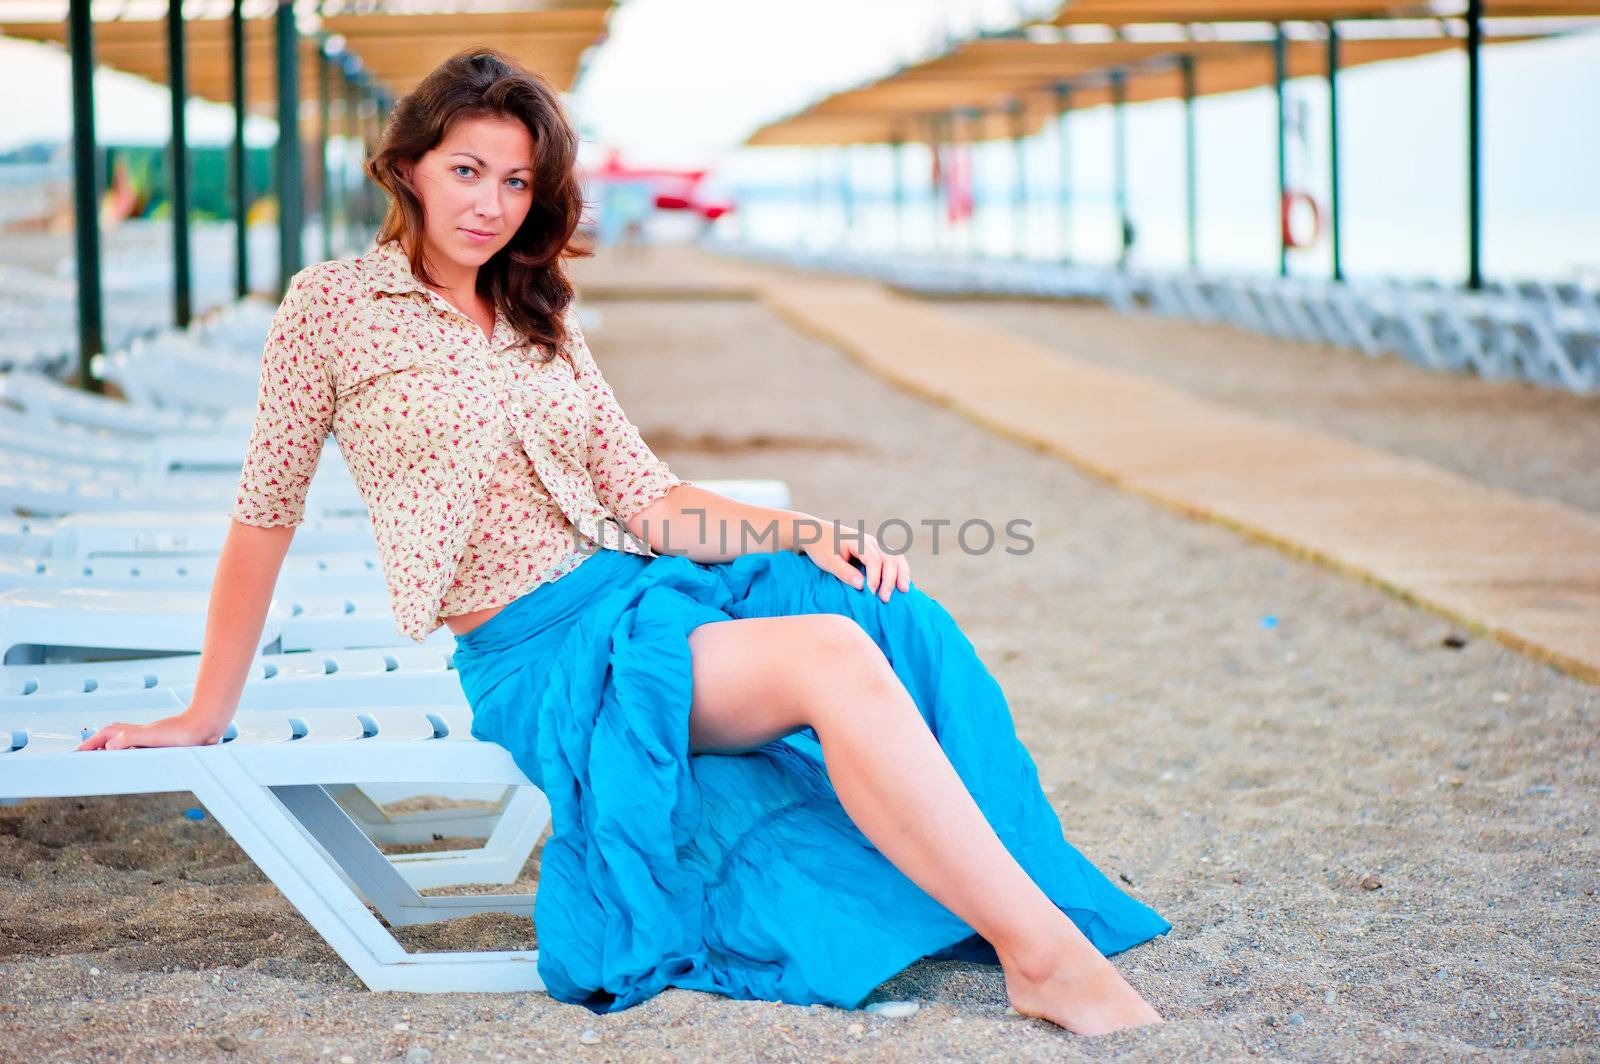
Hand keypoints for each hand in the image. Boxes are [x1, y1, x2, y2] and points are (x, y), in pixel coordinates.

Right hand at [76, 712, 226, 751]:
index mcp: (135, 732)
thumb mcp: (152, 736)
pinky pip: (140, 747)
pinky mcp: (165, 744)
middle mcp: (142, 734)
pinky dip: (130, 752)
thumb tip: (108, 747)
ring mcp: (153, 738)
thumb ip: (129, 739)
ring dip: (113, 747)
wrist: (207, 726)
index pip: (106, 736)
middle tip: (84, 754)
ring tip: (102, 757)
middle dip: (97, 744)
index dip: (91, 743)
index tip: (76, 752)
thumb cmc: (182, 731)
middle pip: (112, 736)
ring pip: (126, 741)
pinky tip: (134, 759)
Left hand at [799, 526, 911, 602]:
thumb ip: (844, 572)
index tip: (872, 592)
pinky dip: (900, 570)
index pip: (874, 559)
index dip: (875, 577)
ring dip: (901, 573)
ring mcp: (875, 545)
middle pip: (889, 558)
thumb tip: (861, 585)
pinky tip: (901, 583)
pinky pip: (893, 558)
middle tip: (885, 598)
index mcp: (859, 542)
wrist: (816, 533)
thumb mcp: (828, 561)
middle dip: (890, 579)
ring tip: (903, 590)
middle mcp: (871, 542)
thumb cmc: (820, 547)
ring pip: (896, 557)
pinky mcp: (876, 550)